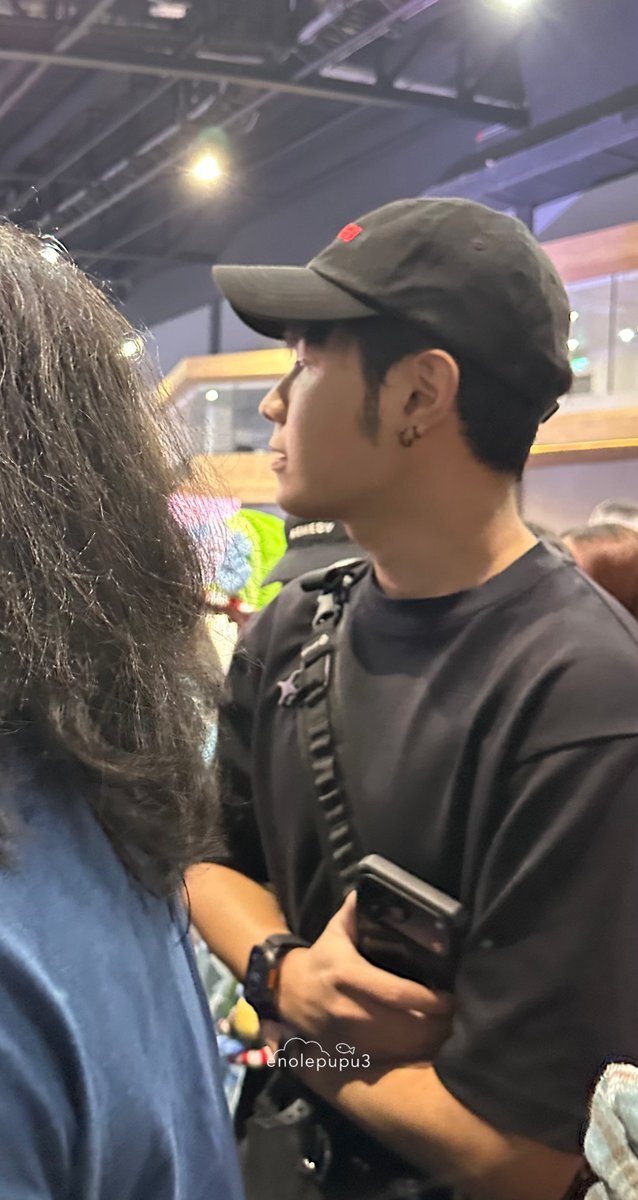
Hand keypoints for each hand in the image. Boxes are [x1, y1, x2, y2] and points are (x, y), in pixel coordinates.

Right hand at [277, 892, 452, 1063]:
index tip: (450, 997)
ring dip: (428, 1043)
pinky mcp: (349, 1052)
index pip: (395, 993)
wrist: (289, 994)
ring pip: (398, 1048)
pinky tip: (429, 1048)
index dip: (427, 1000)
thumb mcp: (335, 931)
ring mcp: (349, 1035)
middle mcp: (348, 1008)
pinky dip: (412, 1057)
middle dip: (436, 1025)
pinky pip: (388, 1061)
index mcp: (348, 974)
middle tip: (459, 1016)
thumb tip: (370, 889)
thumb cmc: (322, 960)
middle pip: (403, 1025)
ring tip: (450, 1031)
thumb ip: (355, 912)